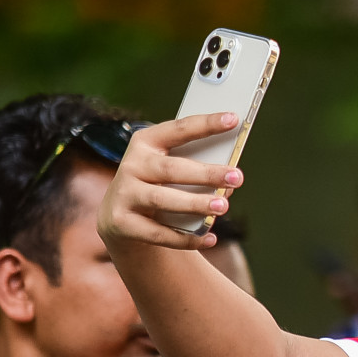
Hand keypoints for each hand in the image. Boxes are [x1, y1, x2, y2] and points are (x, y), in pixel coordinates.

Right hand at [96, 113, 242, 250]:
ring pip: (162, 200)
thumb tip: (229, 181)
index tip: (233, 119)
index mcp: (146, 143)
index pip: (178, 130)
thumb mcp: (172, 171)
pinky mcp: (121, 222)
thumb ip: (197, 169)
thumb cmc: (159, 186)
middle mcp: (131, 165)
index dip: (205, 124)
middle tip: (237, 177)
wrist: (120, 218)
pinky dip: (186, 238)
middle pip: (172, 169)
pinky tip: (209, 238)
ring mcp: (123, 194)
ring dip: (195, 203)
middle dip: (206, 173)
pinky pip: (158, 233)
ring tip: (223, 206)